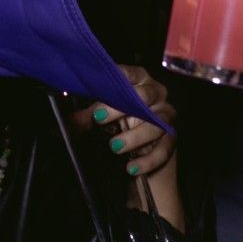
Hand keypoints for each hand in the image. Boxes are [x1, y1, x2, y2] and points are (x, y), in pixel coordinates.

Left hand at [79, 64, 176, 178]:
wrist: (143, 153)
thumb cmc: (121, 123)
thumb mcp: (104, 118)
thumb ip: (87, 117)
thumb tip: (70, 121)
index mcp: (139, 81)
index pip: (130, 74)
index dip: (117, 78)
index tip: (99, 86)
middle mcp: (157, 95)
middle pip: (144, 96)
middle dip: (120, 107)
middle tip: (98, 117)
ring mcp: (167, 117)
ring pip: (155, 125)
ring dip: (134, 137)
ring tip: (114, 146)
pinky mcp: (172, 140)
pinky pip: (163, 150)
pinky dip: (146, 160)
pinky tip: (131, 168)